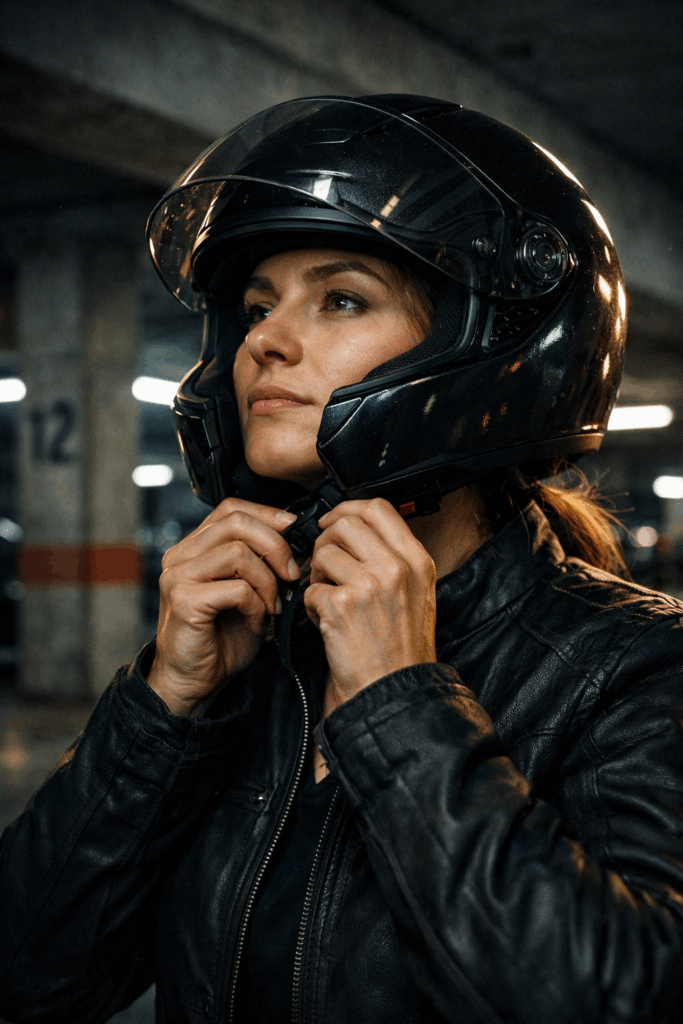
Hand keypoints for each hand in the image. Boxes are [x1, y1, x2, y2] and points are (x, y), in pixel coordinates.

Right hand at [147, 498, 299, 715]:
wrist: (194, 681)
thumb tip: (298, 538)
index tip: (296, 533)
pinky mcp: (183, 600)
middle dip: (276, 546)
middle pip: (236, 523)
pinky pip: (236, 588)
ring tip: (271, 606)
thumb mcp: (248, 590)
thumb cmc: (222, 638)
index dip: (269, 515)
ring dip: (267, 581)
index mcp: (194, 547)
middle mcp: (180, 555)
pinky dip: (257, 606)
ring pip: (238, 553)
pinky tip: (256, 623)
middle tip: (292, 574)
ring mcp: (177, 576)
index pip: (232, 508)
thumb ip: (261, 561)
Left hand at [304, 498, 436, 713]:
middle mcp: (396, 568)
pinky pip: (310, 589)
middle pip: (345, 523)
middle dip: (326, 540)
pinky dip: (311, 605)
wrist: (392, 691)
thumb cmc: (401, 649)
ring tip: (328, 597)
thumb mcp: (417, 594)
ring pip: (323, 553)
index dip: (348, 508)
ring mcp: (369, 586)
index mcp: (417, 561)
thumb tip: (357, 527)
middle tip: (326, 564)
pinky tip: (327, 621)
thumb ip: (393, 557)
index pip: (378, 508)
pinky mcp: (341, 606)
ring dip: (316, 574)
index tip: (334, 521)